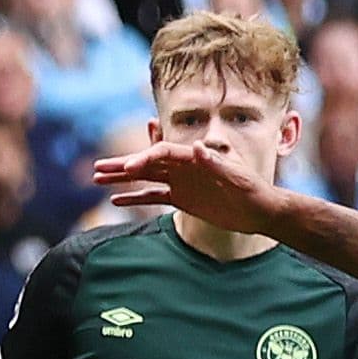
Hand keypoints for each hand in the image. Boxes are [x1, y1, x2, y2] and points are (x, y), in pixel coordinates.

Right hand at [94, 139, 278, 234]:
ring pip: (145, 178)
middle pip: (147, 163)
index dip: (144, 158)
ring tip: (97, 179)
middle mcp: (184, 167)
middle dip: (122, 165)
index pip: (163, 153)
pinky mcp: (182, 199)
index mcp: (195, 157)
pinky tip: (116, 199)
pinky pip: (153, 197)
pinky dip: (135, 198)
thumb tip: (199, 147)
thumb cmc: (252, 190)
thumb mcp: (236, 178)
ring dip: (122, 179)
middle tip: (97, 169)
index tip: (128, 169)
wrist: (260, 210)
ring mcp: (181, 182)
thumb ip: (216, 164)